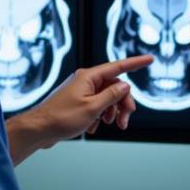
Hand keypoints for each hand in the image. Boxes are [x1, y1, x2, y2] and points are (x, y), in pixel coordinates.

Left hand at [10, 55, 152, 152]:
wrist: (39, 130)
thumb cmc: (61, 118)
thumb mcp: (92, 108)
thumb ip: (112, 95)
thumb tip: (124, 86)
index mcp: (89, 77)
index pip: (118, 66)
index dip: (136, 63)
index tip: (150, 59)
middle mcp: (85, 81)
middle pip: (115, 87)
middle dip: (123, 104)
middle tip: (124, 121)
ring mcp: (81, 91)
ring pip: (107, 98)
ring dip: (112, 112)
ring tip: (109, 125)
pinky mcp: (78, 102)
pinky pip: (97, 106)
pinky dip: (100, 117)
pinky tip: (93, 127)